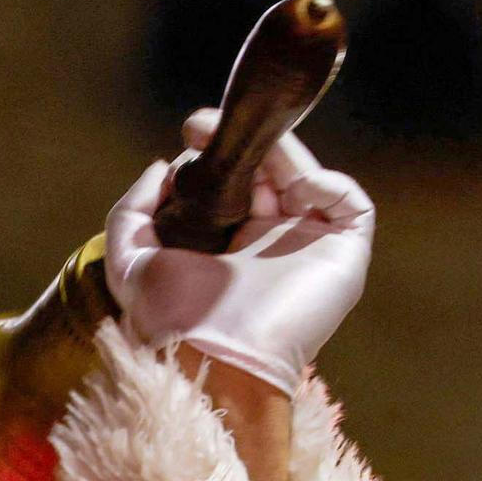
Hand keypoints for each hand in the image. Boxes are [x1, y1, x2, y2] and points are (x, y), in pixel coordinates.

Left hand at [103, 110, 374, 394]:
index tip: (193, 133)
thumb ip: (131, 213)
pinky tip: (294, 187)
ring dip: (281, 153)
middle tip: (205, 125)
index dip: (220, 152)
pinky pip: (352, 205)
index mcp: (229, 248)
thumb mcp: (129, 262)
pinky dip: (329, 183)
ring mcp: (309, 250)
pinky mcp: (343, 259)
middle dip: (245, 142)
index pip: (236, 183)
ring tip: (247, 141)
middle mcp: (272, 247)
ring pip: (309, 179)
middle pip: (272, 174)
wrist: (212, 356)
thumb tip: (162, 167)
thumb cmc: (170, 321)